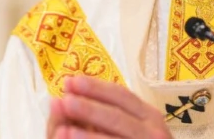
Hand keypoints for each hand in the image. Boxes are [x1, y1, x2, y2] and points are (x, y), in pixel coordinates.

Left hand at [46, 75, 171, 138]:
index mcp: (148, 114)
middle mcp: (153, 130)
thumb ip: (97, 114)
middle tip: (65, 102)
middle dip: (89, 109)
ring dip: (88, 136)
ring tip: (63, 131)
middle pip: (117, 117)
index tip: (69, 82)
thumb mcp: (124, 125)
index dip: (94, 87)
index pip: (121, 95)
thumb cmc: (132, 138)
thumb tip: (60, 102)